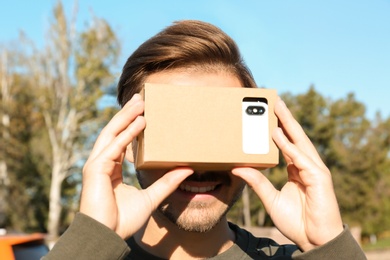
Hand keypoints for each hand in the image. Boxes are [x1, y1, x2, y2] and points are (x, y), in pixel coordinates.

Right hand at [80, 94, 192, 238]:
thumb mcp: (151, 197)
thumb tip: (186, 169)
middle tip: (141, 98)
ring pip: (113, 133)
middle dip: (128, 114)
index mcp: (112, 168)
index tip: (143, 112)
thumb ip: (167, 182)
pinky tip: (140, 122)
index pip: (121, 140)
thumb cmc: (123, 220)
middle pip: (115, 131)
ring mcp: (97, 164)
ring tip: (140, 102)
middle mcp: (103, 162)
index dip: (131, 125)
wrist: (107, 236)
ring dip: (127, 116)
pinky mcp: (96, 168)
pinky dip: (127, 133)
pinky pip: (115, 146)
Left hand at [232, 97, 342, 250]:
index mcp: (297, 169)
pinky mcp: (319, 178)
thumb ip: (257, 183)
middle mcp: (306, 165)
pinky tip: (276, 133)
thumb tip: (238, 168)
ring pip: (298, 142)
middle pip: (294, 136)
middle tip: (273, 100)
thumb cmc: (297, 221)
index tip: (266, 116)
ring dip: (287, 123)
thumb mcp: (271, 199)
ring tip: (276, 107)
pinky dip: (288, 146)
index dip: (278, 129)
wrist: (314, 240)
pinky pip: (300, 158)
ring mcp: (314, 170)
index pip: (287, 143)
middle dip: (284, 118)